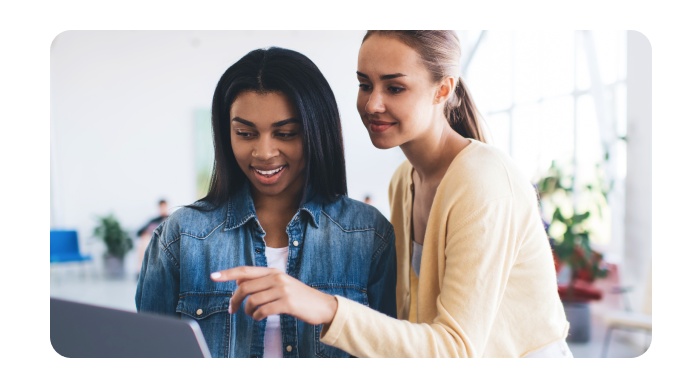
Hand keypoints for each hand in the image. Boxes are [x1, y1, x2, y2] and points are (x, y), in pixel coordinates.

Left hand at [211, 267, 337, 325]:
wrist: (322, 306)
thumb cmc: (298, 297)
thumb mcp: (280, 284)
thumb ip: (261, 282)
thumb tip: (238, 282)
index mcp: (273, 271)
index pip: (245, 270)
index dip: (228, 273)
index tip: (213, 276)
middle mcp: (276, 278)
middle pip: (245, 287)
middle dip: (234, 300)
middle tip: (231, 310)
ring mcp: (282, 290)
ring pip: (252, 301)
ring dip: (248, 312)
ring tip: (253, 315)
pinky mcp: (287, 303)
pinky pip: (263, 311)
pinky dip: (257, 317)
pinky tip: (260, 317)